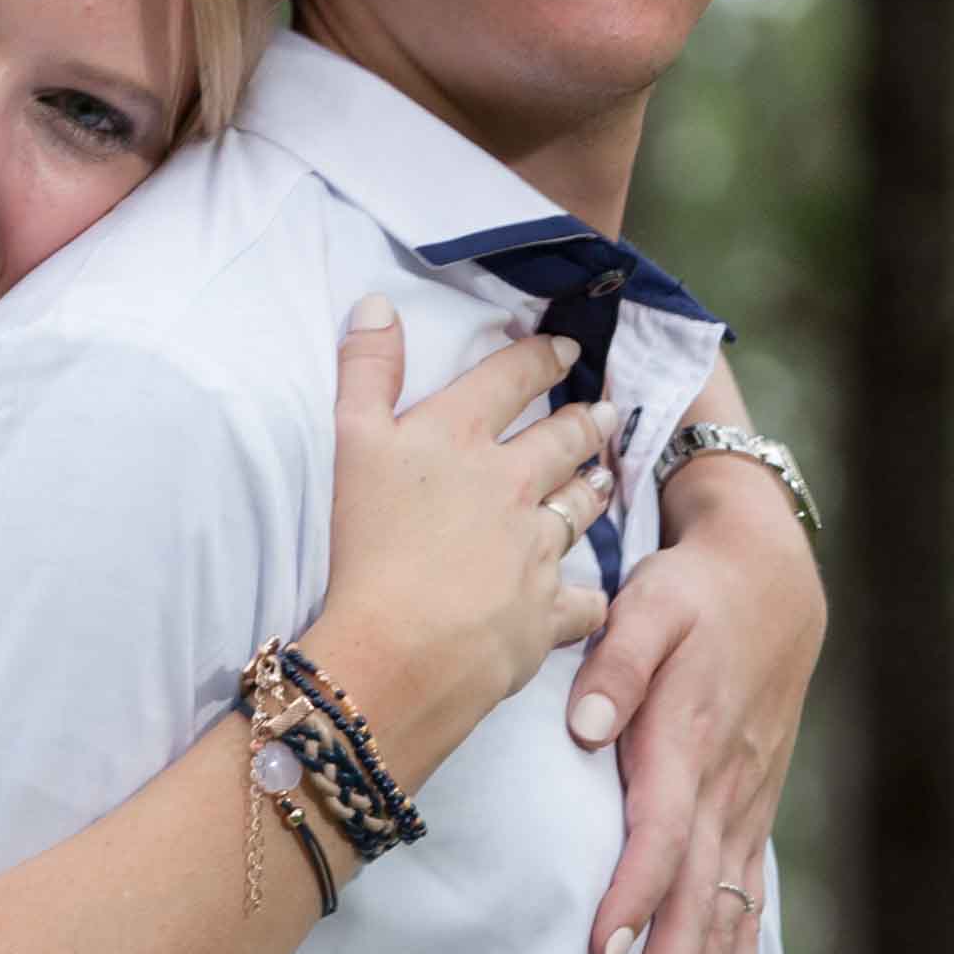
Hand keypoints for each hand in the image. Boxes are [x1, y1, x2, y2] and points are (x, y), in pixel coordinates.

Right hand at [306, 303, 618, 794]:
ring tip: (602, 480)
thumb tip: (379, 302)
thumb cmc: (364, 545)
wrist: (396, 651)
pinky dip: (586, 598)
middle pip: (563, 440)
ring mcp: (536, 548)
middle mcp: (511, 483)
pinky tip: (590, 596)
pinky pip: (581, 601)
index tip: (565, 348)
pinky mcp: (546, 612)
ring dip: (592, 490)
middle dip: (586, 421)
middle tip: (604, 412)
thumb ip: (365, 368)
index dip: (542, 357)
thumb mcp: (349, 441)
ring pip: (579, 509)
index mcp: (461, 435)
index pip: (513, 379)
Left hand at [564, 446, 825, 953]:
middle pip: (700, 905)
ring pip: (730, 923)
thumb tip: (587, 726)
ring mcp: (747, 812)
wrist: (771, 576)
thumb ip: (615, 662)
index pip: (663, 838)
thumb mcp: (650, 603)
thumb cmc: (693, 591)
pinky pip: (751, 910)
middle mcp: (726, 793)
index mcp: (692, 745)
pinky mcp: (753, 818)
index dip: (634, 898)